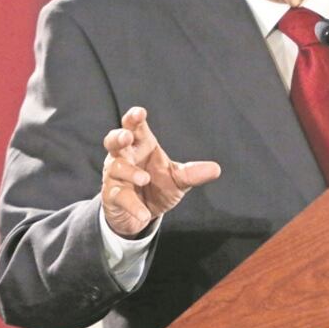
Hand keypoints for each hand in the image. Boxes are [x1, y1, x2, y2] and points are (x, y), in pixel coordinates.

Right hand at [101, 106, 220, 237]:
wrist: (141, 214)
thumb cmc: (157, 186)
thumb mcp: (177, 180)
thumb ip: (192, 173)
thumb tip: (216, 169)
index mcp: (141, 146)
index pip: (135, 127)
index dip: (134, 118)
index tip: (140, 113)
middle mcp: (124, 157)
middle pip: (114, 141)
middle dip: (119, 137)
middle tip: (127, 137)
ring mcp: (115, 176)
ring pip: (116, 168)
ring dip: (130, 172)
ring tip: (145, 179)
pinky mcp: (111, 196)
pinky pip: (119, 197)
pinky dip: (133, 205)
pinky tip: (144, 214)